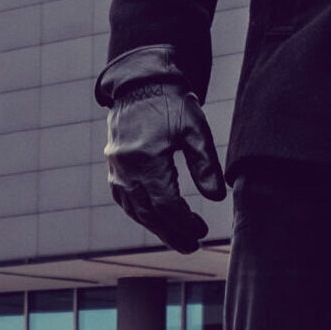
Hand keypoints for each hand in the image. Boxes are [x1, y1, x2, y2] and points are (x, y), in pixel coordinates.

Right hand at [95, 45, 226, 253]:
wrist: (141, 83)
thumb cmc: (171, 104)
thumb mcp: (195, 129)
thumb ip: (205, 164)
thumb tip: (216, 198)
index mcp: (146, 159)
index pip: (166, 204)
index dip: (185, 222)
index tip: (203, 230)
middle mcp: (126, 169)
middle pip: (149, 213)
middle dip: (172, 233)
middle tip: (192, 247)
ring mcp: (116, 169)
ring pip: (135, 210)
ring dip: (157, 228)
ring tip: (179, 239)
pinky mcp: (114, 167)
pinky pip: (124, 200)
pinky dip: (141, 214)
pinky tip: (156, 221)